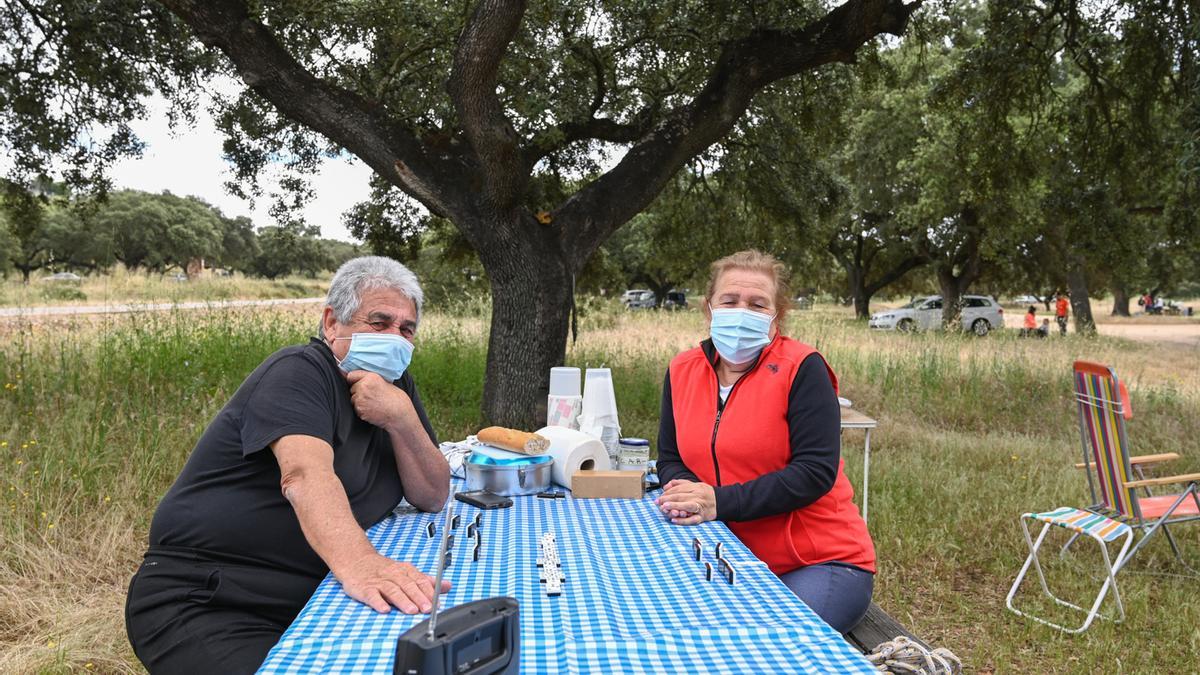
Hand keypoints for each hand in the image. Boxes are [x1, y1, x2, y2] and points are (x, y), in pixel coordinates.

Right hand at [335, 553, 450, 613]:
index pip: (420, 580)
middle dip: (419, 597)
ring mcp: (378, 581)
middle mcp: (393, 575)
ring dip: (403, 601)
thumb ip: (426, 581)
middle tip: (427, 609)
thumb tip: (447, 586)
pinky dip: (378, 602)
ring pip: (392, 590)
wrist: (355, 560)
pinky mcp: (364, 588)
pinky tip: (384, 609)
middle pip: (408, 585)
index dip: (429, 592)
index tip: (438, 603)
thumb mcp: (406, 572)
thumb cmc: (383, 569)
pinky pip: (371, 595)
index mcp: (405, 570)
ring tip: (411, 611)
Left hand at [346, 370, 413, 430]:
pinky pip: (356, 408)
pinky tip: (372, 409)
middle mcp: (363, 387)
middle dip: (358, 391)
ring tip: (373, 403)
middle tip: (371, 395)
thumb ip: (371, 379)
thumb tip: (359, 378)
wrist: (400, 414)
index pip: (351, 375)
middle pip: (352, 388)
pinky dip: (362, 409)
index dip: (354, 379)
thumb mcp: (385, 382)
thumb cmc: (396, 399)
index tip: (356, 382)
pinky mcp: (360, 410)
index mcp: (371, 377)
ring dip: (359, 401)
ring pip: (353, 399)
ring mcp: (360, 400)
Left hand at [655, 479, 716, 524]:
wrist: (721, 502)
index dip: (668, 492)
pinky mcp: (702, 517)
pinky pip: (692, 519)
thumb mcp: (695, 484)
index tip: (660, 496)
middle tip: (658, 502)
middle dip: (668, 499)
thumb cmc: (706, 494)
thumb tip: (667, 485)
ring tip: (664, 507)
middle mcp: (698, 496)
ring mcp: (700, 507)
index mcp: (695, 487)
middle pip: (681, 496)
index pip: (679, 489)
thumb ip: (680, 484)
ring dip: (675, 507)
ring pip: (686, 506)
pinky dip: (683, 520)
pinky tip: (674, 520)